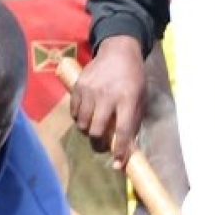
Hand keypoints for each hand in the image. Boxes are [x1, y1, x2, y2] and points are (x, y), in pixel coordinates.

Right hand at [68, 37, 147, 165]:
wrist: (118, 51)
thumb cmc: (133, 79)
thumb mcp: (141, 99)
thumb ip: (133, 121)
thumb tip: (126, 147)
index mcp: (128, 100)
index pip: (122, 131)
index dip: (120, 150)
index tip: (118, 163)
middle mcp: (107, 96)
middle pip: (96, 130)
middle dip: (98, 144)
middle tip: (102, 146)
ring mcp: (90, 90)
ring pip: (82, 123)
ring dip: (87, 131)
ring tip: (94, 128)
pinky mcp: (79, 85)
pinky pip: (74, 111)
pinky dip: (78, 118)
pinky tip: (86, 116)